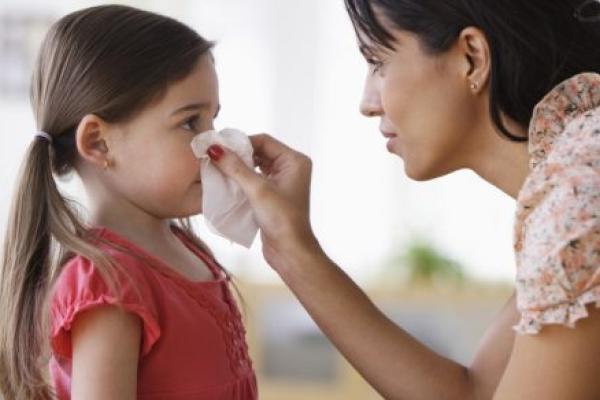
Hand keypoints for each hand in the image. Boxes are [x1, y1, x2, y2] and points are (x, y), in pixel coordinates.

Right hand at [207, 134, 322, 270]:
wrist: (290, 250)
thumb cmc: (281, 219)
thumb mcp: (257, 189)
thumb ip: (235, 167)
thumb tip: (215, 149)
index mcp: (295, 161)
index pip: (264, 141)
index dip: (241, 142)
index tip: (218, 146)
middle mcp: (291, 168)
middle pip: (259, 151)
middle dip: (238, 154)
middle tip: (215, 157)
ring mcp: (282, 181)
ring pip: (255, 166)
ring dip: (238, 167)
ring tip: (218, 168)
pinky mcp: (273, 195)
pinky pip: (255, 179)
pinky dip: (241, 179)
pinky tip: (226, 182)